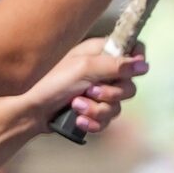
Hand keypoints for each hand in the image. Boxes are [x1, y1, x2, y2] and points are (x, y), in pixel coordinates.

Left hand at [0, 39, 144, 140]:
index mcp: (100, 52)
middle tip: (90, 91)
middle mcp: (102, 71)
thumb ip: (115, 65)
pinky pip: (107, 121)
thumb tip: (144, 65)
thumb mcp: (83, 68)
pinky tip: (78, 120)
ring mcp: (97, 93)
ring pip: (118, 107)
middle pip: (129, 85)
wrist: (29, 110)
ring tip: (75, 106)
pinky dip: (93, 122)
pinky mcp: (92, 112)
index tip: (129, 71)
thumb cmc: (49, 82)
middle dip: (111, 93)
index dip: (136, 61)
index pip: (133, 50)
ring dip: (97, 110)